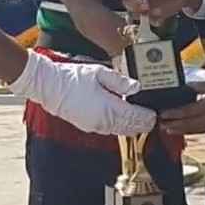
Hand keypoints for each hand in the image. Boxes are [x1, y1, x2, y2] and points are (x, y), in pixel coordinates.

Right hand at [10, 54, 154, 136]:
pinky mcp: (88, 127)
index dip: (147, 118)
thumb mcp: (99, 72)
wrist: (49, 86)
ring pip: (120, 131)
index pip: (135, 117)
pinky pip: (110, 130)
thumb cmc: (73, 77)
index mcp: (108, 107)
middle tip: (152, 120)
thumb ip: (120, 82)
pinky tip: (123, 120)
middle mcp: (103, 121)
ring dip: (132, 127)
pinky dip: (120, 127)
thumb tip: (137, 87)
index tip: (155, 115)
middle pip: (130, 127)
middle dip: (143, 124)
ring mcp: (95, 126)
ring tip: (141, 121)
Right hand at [119, 0, 202, 23]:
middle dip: (132, 5)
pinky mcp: (148, 15)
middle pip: (125, 1)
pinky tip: (160, 19)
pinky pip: (146, 21)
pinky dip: (152, 21)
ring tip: (155, 12)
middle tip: (145, 7)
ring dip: (141, 15)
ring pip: (133, 13)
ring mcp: (140, 5)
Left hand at [158, 77, 204, 135]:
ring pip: (199, 130)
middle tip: (161, 126)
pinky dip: (195, 131)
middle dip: (175, 126)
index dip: (176, 114)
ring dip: (183, 130)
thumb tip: (188, 88)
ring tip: (170, 130)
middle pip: (192, 124)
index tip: (164, 115)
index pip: (192, 110)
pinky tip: (189, 130)